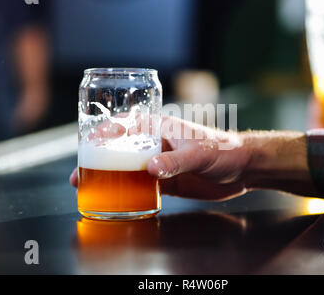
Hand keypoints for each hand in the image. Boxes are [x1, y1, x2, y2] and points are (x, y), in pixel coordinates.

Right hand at [70, 116, 316, 200]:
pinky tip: (114, 199)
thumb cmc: (224, 150)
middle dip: (98, 159)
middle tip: (79, 173)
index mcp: (162, 129)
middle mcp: (157, 144)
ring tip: (87, 187)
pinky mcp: (167, 181)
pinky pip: (142, 185)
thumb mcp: (200, 154)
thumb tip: (149, 168)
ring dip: (108, 177)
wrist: (244, 169)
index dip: (104, 132)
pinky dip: (127, 191)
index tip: (86, 142)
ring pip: (128, 169)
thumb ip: (176, 161)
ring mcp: (160, 163)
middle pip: (121, 150)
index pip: (127, 125)